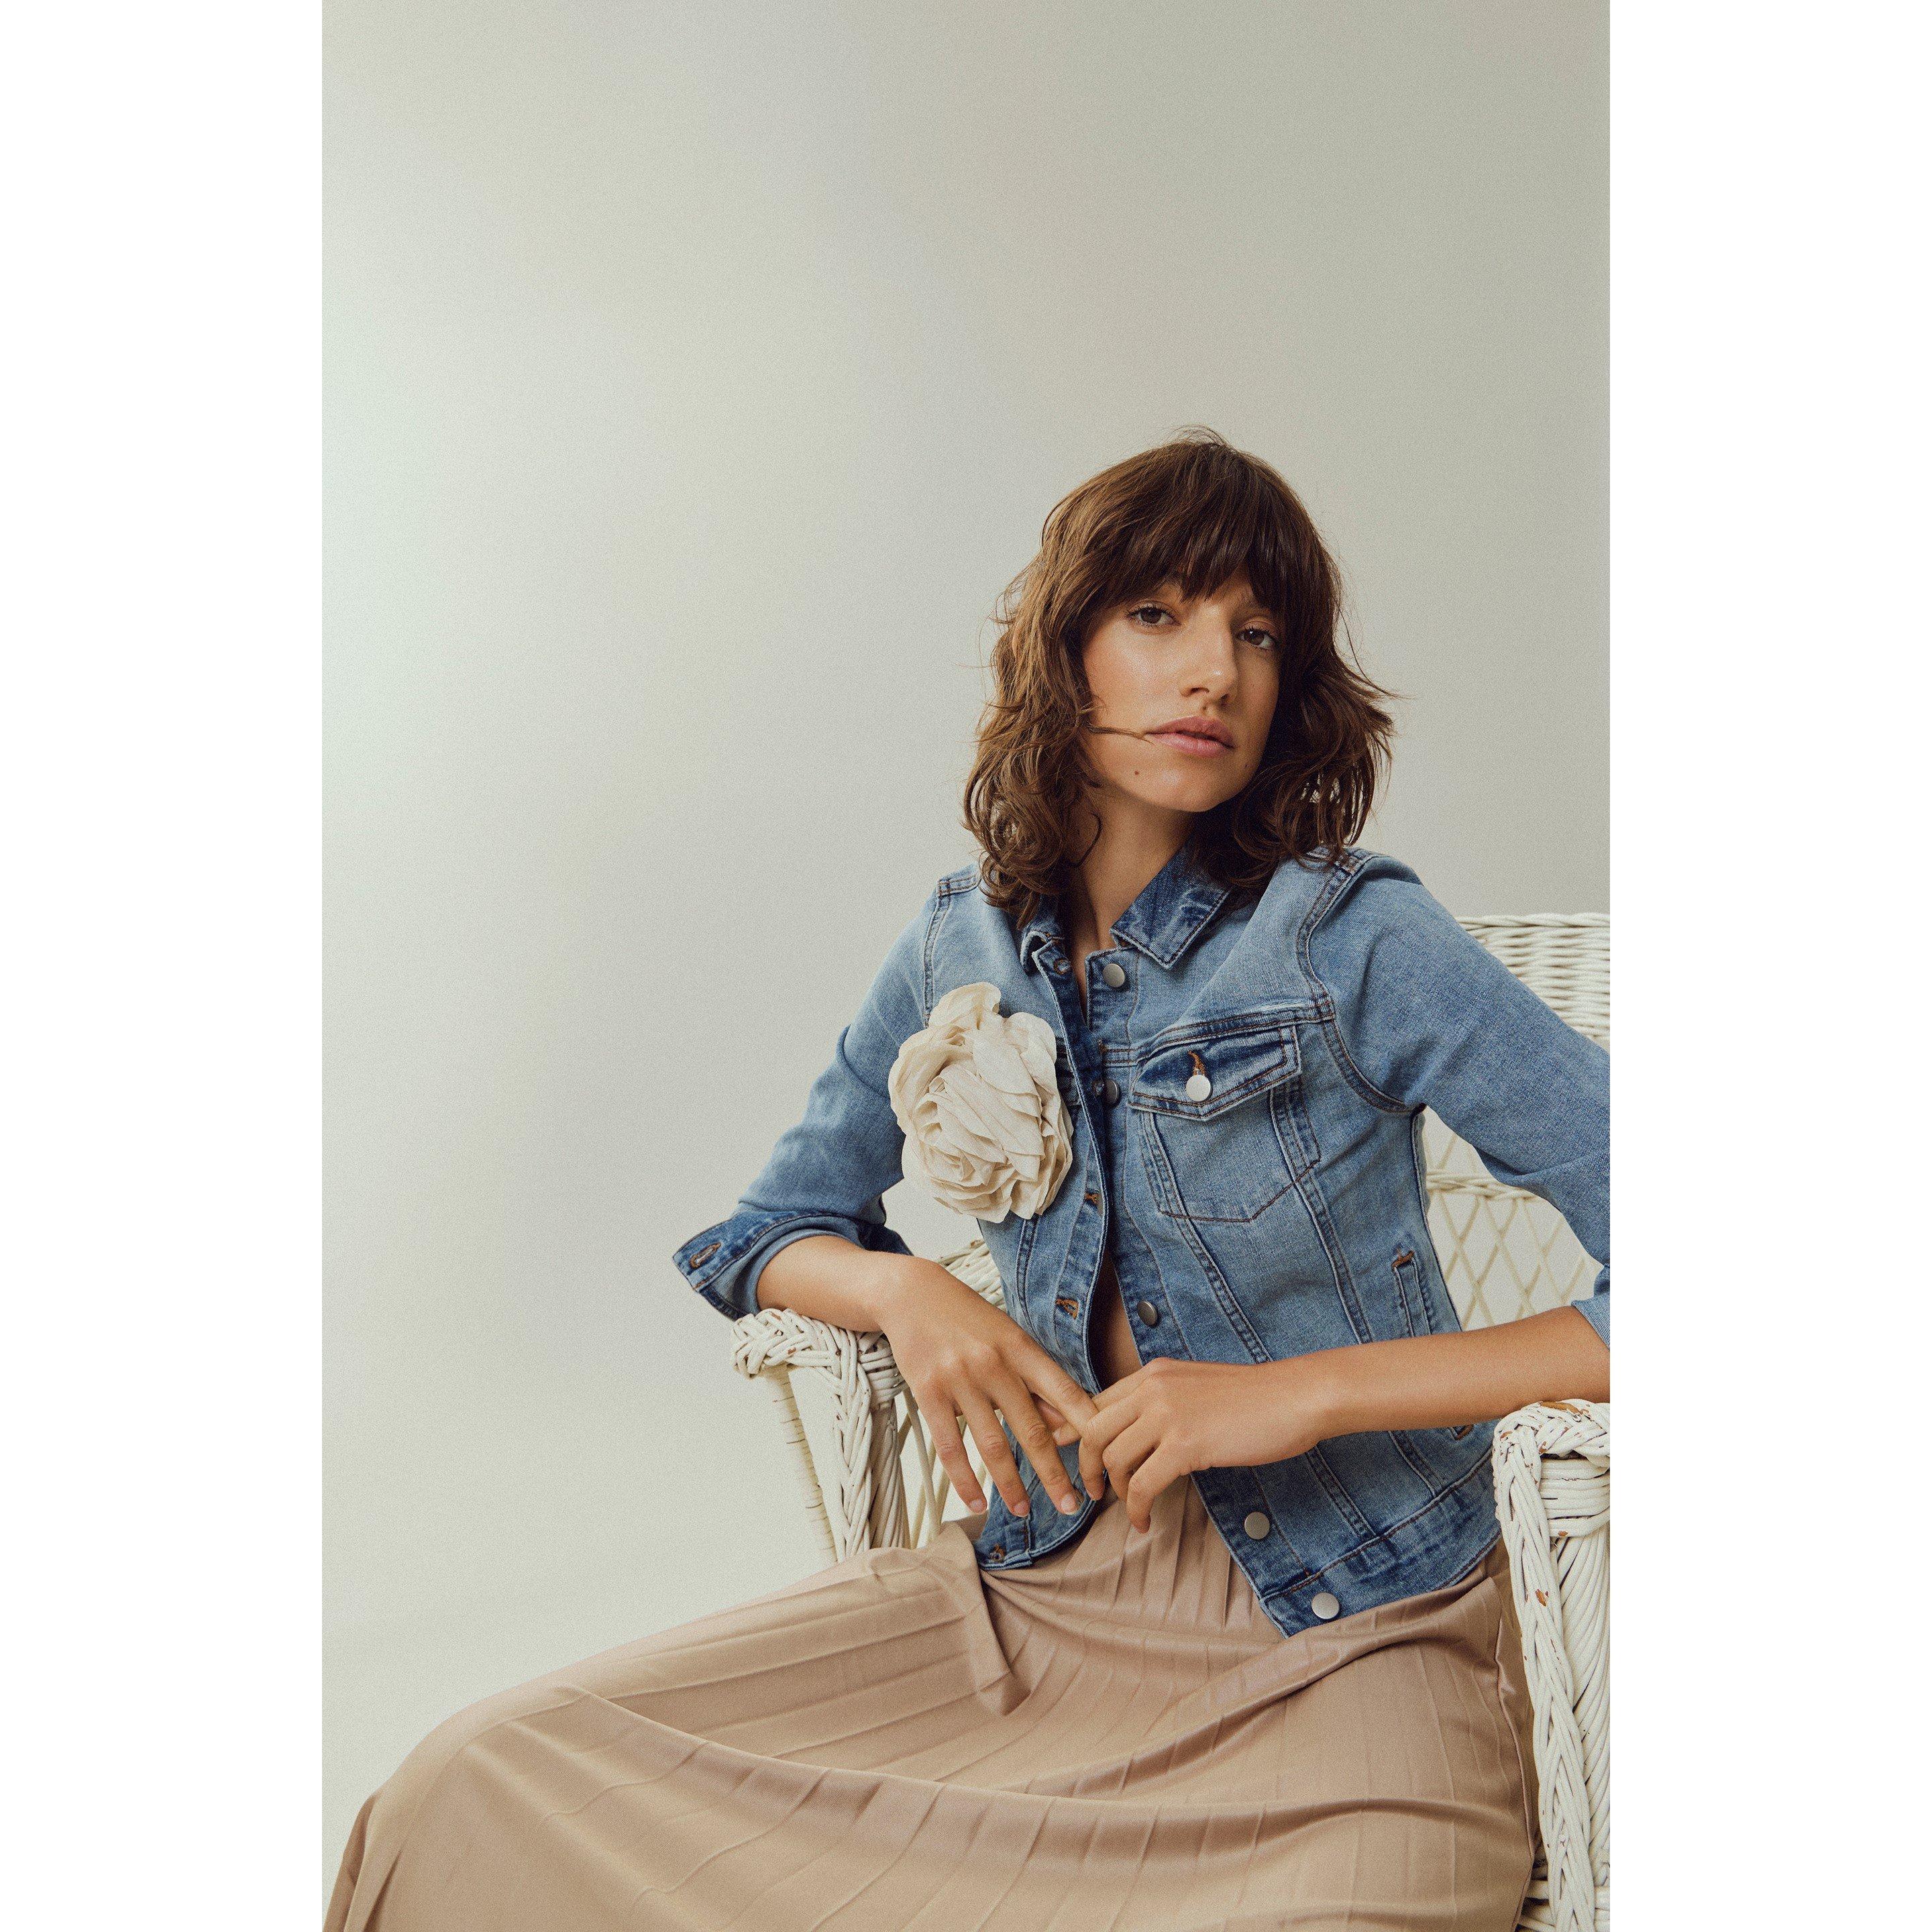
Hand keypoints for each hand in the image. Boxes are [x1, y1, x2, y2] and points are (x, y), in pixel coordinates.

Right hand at [874, 1258, 1098, 1519]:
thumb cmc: (968, 1319)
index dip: (1088, 1429)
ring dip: (1010, 1485)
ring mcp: (961, 1379)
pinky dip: (964, 1480)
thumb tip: (1067, 1424)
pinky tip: (975, 1502)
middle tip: (1070, 1506)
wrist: (912, 1294)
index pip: (1065, 1392)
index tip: (1102, 1461)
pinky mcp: (929, 1393)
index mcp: (1022, 1348)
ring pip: (992, 1444)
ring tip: (1024, 1511)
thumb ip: (1035, 1380)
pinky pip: (950, 1447)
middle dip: (1053, 1473)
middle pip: (1032, 1429)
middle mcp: (995, 1364)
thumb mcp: (1009, 1338)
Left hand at [1078, 1356, 1335, 1531]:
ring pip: (1114, 1460)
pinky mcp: (1186, 1445)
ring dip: (1116, 1491)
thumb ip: (1166, 1401)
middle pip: (1094, 1431)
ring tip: (1130, 1507)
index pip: (1098, 1402)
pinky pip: (1142, 1484)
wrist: (1295, 1396)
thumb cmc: (1256, 1398)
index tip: (1071, 1456)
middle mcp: (1153, 1388)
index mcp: (1154, 1374)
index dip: (1078, 1433)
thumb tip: (1142, 1432)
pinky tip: (1145, 1520)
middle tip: (1095, 1490)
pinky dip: (1137, 1508)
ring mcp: (1167, 1415)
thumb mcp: (1197, 1387)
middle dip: (1087, 1466)